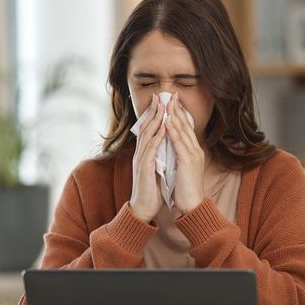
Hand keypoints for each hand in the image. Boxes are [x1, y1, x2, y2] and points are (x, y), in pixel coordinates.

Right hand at [129, 94, 166, 222]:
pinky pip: (151, 150)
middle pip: (146, 127)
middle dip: (153, 111)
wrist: (143, 208)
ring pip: (147, 135)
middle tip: (159, 96)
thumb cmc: (150, 190)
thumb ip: (157, 156)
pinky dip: (157, 137)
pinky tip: (162, 128)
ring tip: (161, 106)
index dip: (154, 115)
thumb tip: (164, 146)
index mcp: (144, 153)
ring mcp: (141, 160)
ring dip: (155, 120)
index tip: (161, 101)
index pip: (148, 129)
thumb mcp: (155, 169)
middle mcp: (140, 154)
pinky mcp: (145, 168)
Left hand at [166, 93, 204, 213]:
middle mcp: (195, 150)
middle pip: (186, 125)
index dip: (179, 115)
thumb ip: (178, 157)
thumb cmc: (185, 190)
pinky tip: (167, 121)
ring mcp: (193, 154)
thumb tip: (171, 148)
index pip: (186, 129)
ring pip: (183, 131)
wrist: (192, 205)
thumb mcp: (182, 169)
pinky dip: (173, 131)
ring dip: (174, 115)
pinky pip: (179, 142)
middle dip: (177, 109)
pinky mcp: (187, 161)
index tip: (172, 102)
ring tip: (167, 103)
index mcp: (194, 152)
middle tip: (171, 95)